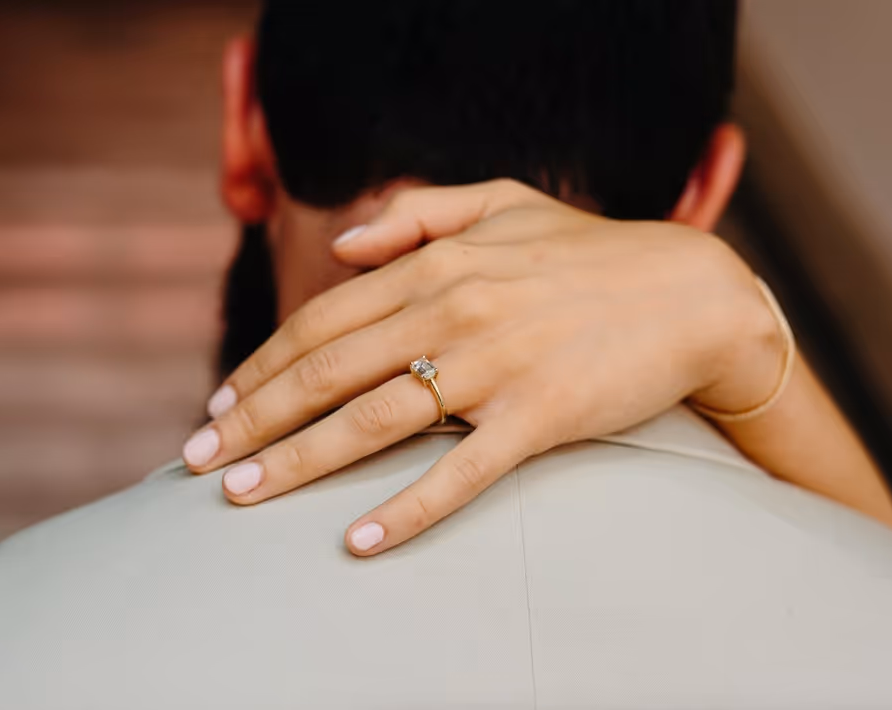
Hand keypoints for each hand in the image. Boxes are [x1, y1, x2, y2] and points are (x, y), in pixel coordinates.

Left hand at [183, 179, 784, 554]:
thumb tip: (347, 246)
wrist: (692, 291)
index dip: (264, 364)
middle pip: (327, 372)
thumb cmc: (590, 251)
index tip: (222, 402)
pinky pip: (459, 471)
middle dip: (254, 420)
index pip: (323, 320)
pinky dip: (406, 509)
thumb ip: (418, 212)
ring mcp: (495, 365)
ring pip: (373, 421)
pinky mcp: (539, 417)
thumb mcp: (503, 202)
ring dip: (298, 462)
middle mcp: (454, 310)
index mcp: (438, 262)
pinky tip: (358, 542)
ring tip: (243, 496)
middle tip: (199, 462)